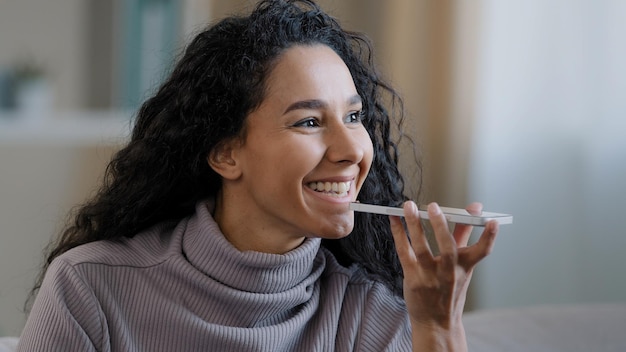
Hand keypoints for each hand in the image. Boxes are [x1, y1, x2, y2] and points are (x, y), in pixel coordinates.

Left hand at [389, 201, 497, 349]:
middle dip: (441, 226)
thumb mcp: (461, 267)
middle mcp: (449, 272)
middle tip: (434, 206)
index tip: (493, 221)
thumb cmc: (449, 289)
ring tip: (409, 206)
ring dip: (414, 225)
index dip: (490, 236)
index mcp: (465, 267)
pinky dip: (399, 234)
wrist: (436, 323)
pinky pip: (404, 253)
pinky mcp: (413, 279)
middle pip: (448, 247)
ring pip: (421, 248)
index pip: (483, 251)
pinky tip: (394, 220)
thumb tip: (473, 209)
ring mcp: (430, 277)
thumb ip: (464, 236)